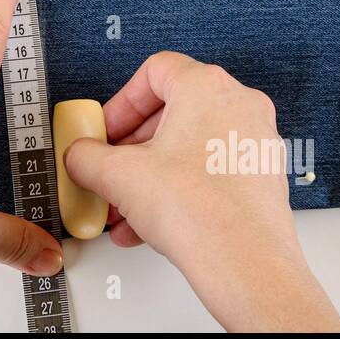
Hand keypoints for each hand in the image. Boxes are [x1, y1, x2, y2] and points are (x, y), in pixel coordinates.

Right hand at [63, 52, 339, 331]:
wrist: (245, 266)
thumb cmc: (200, 212)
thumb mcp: (118, 176)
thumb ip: (87, 156)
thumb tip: (79, 155)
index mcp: (206, 86)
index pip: (154, 72)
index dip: (120, 103)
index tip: (105, 131)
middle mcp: (238, 105)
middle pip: (171, 111)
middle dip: (131, 146)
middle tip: (110, 167)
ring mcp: (254, 141)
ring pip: (188, 146)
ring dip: (149, 173)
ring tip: (123, 206)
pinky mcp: (260, 176)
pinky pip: (209, 170)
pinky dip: (177, 188)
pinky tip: (149, 223)